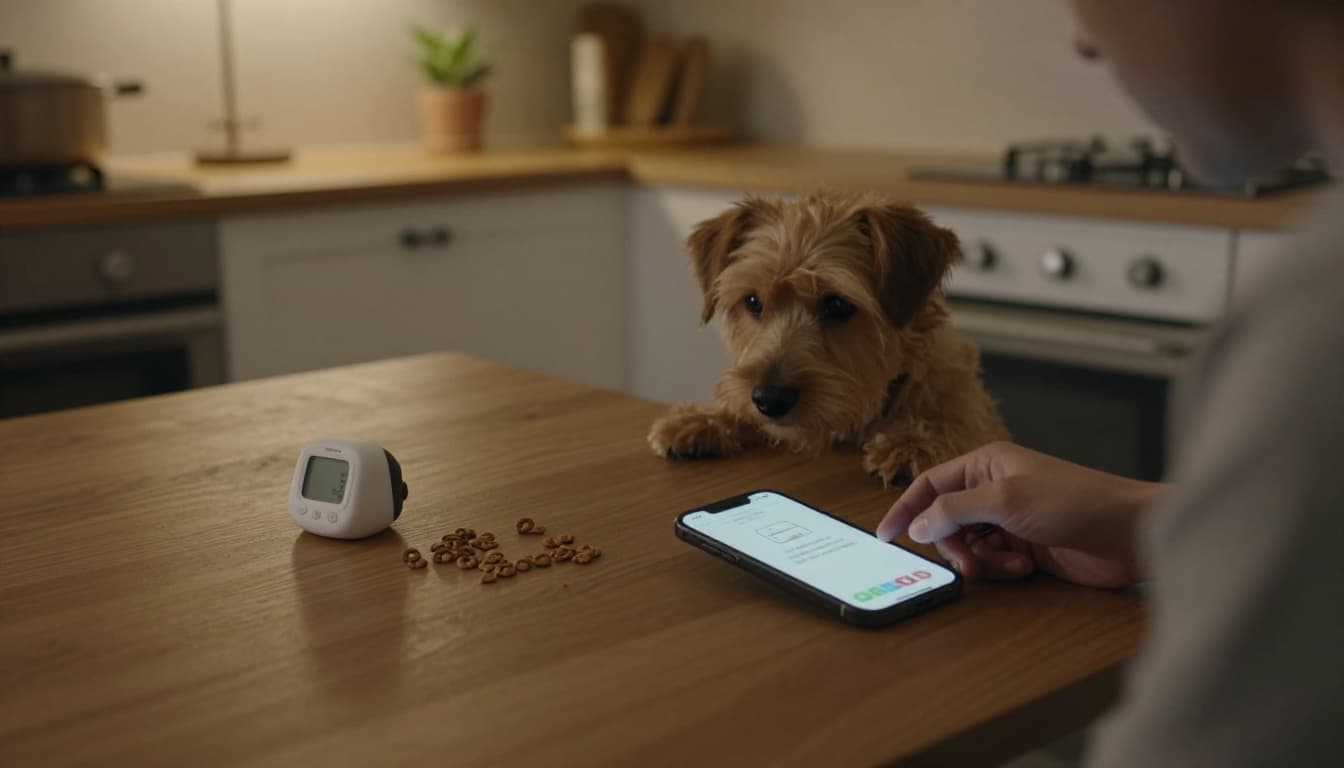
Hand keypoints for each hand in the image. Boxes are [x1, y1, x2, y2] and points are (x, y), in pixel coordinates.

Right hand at [875, 442, 1163, 587]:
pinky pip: (993, 562)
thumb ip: (955, 511)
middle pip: (946, 521)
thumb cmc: (1074, 501)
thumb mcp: (1005, 500)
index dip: (906, 508)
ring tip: (1008, 566)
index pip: (931, 484)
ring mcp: (1010, 520)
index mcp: (986, 464)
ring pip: (969, 546)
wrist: (1128, 533)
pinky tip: (1026, 568)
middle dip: (953, 545)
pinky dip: (1002, 569)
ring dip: (981, 561)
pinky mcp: (1026, 547)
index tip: (885, 535)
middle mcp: (994, 489)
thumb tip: (918, 524)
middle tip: (967, 564)